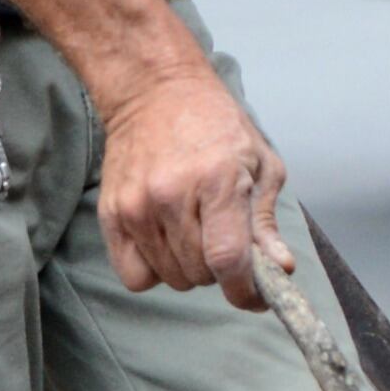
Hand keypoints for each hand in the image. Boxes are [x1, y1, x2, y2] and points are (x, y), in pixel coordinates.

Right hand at [99, 59, 285, 306]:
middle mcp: (171, 197)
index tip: (256, 297)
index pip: (228, 259)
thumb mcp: (260, 164)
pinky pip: (135, 276)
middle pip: (201, 274)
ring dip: (190, 269)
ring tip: (195, 232)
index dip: (245, 291)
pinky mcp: (110, 216)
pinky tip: (167, 244)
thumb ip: (266, 221)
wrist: (155, 93)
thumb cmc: (216, 126)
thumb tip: (279, 268)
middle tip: (223, 241)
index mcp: (217, 181)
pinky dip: (155, 271)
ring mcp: (136, 208)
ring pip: (171, 278)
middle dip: (221, 270)